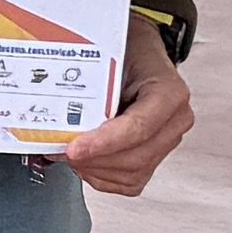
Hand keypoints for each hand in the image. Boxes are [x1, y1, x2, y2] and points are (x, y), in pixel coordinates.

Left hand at [68, 15, 194, 196]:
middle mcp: (176, 119)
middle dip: (94, 159)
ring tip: (69, 154)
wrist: (139, 53)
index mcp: (169, 92)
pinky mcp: (157, 156)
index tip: (74, 148)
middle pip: (136, 157)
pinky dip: (103, 177)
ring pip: (133, 174)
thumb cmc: (127, 51)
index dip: (104, 143)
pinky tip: (87, 162)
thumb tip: (56, 112)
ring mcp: (169, 141)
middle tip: (62, 150)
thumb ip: (91, 85)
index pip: (138, 128)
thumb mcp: (110, 55)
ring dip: (95, 169)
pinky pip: (131, 182)